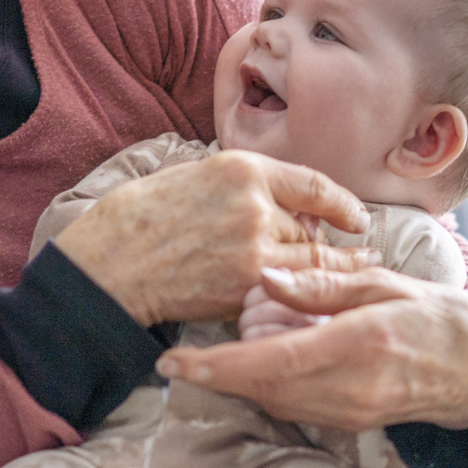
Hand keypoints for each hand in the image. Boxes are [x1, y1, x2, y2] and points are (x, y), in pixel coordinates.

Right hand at [53, 150, 378, 325]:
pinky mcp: (245, 287)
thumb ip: (245, 186)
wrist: (109, 262)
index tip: (358, 218)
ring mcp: (253, 248)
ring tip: (339, 279)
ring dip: (319, 272)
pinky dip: (298, 295)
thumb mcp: (196, 176)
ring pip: (308, 261)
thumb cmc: (143, 217)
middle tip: (343, 255)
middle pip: (312, 228)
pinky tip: (304, 299)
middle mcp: (255, 204)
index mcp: (242, 168)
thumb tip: (291, 206)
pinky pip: (288, 291)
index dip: (344, 204)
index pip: (313, 184)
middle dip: (323, 243)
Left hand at [158, 267, 467, 432]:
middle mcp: (350, 389)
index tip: (174, 362)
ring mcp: (349, 413)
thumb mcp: (383, 285)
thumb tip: (266, 277)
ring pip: (272, 400)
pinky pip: (292, 406)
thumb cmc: (432, 316)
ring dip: (243, 374)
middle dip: (217, 370)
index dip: (216, 366)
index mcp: (359, 345)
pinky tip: (270, 356)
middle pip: (261, 388)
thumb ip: (323, 284)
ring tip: (242, 338)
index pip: (271, 363)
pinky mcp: (347, 423)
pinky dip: (268, 383)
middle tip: (197, 342)